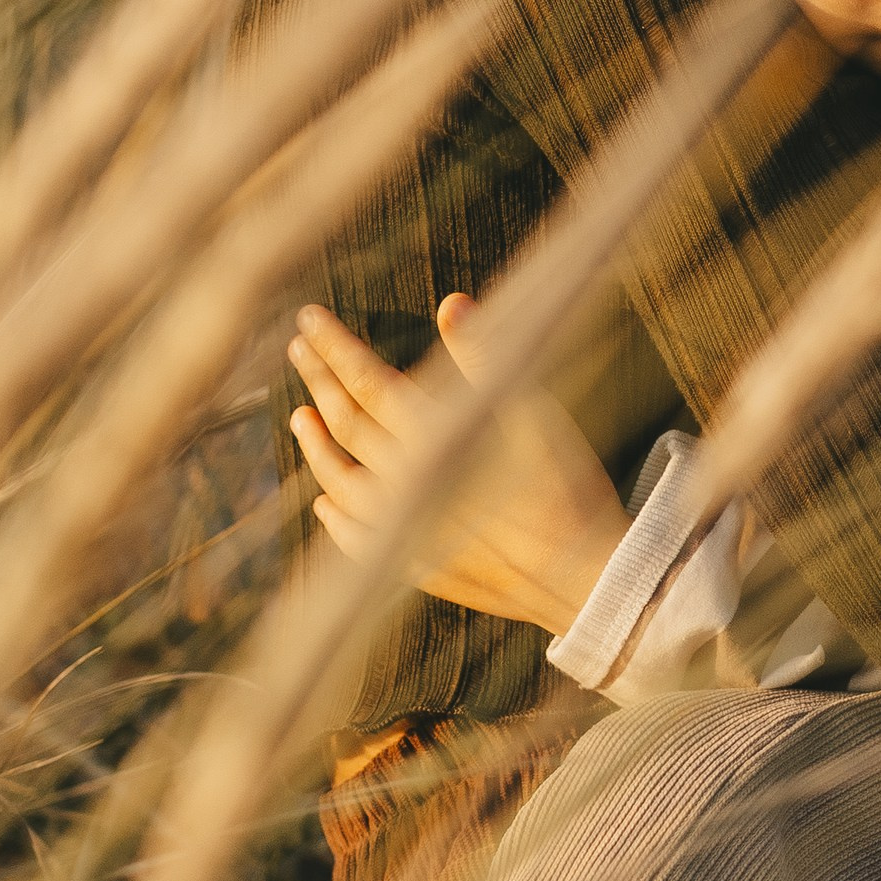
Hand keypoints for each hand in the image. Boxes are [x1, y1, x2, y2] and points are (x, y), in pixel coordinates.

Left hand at [288, 295, 629, 632]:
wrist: (583, 577)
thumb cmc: (567, 489)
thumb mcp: (536, 412)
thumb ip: (486, 358)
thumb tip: (451, 303)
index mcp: (433, 438)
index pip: (368, 381)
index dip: (336, 348)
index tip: (308, 320)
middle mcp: (408, 482)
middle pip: (347, 423)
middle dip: (320, 382)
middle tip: (297, 350)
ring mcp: (406, 529)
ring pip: (342, 481)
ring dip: (316, 448)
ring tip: (299, 418)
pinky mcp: (417, 567)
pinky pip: (357, 539)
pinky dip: (335, 517)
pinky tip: (326, 506)